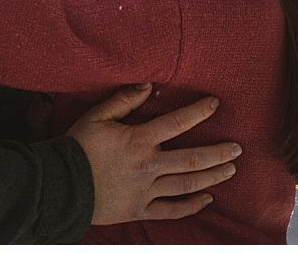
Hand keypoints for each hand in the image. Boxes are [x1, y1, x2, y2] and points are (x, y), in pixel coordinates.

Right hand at [67, 84, 241, 225]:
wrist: (60, 185)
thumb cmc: (77, 147)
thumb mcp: (96, 116)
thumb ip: (123, 100)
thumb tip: (148, 86)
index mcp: (138, 141)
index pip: (176, 123)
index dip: (198, 112)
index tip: (215, 105)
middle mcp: (148, 166)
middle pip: (192, 160)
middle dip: (218, 153)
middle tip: (237, 148)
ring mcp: (146, 191)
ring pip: (187, 185)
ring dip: (212, 177)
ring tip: (230, 169)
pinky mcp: (139, 209)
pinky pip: (171, 211)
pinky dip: (191, 206)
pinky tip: (206, 199)